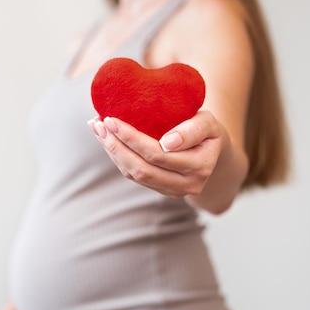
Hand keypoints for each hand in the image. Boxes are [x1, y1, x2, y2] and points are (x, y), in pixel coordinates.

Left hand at [88, 111, 224, 198]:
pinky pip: (132, 175)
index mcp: (200, 166)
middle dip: (116, 145)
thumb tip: (167, 143)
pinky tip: (105, 138)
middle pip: (142, 168)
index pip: (158, 154)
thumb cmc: (206, 131)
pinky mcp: (158, 189)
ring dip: (112, 151)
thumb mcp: (208, 123)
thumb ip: (193, 129)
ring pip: (134, 174)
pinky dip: (116, 156)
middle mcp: (187, 184)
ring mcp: (171, 190)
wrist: (212, 152)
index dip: (132, 139)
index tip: (112, 119)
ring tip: (97, 127)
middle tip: (99, 122)